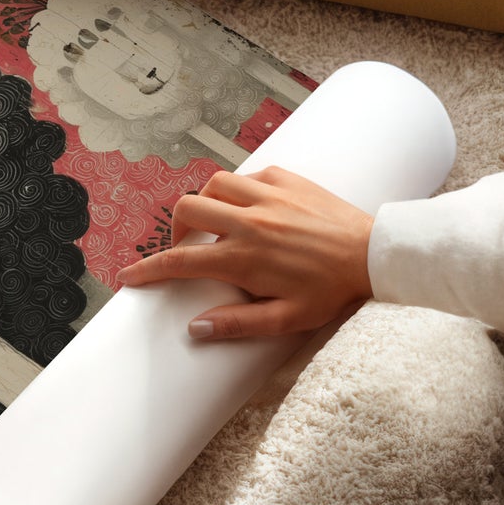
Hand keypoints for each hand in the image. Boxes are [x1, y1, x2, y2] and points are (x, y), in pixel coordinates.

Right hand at [116, 166, 373, 340]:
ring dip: (205, 203)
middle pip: (187, 210)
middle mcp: (249, 221)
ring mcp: (267, 196)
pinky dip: (239, 190)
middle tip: (187, 247)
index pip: (180, 261)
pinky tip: (250, 208)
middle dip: (175, 229)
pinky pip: (247, 176)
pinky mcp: (286, 179)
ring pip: (213, 184)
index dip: (147, 270)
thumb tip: (195, 328)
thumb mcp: (286, 319)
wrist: (374, 254)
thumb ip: (238, 324)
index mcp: (244, 258)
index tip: (129, 276)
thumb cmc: (332, 291)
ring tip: (216, 224)